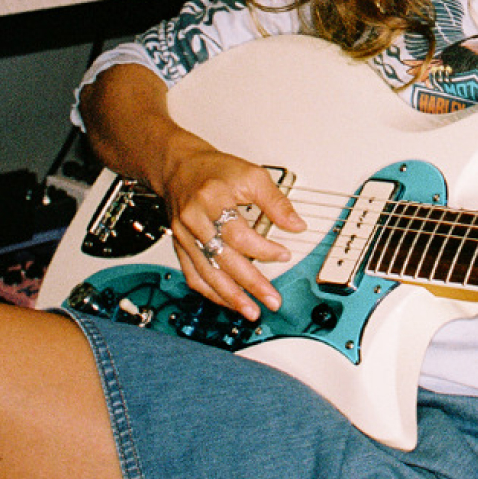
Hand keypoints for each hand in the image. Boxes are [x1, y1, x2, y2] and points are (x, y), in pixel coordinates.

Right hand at [161, 143, 305, 320]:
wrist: (180, 167)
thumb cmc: (215, 170)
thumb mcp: (251, 175)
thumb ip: (276, 201)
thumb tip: (296, 225)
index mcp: (212, 199)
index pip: (238, 234)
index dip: (263, 249)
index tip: (284, 254)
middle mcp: (194, 220)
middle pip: (223, 259)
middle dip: (250, 283)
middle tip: (272, 299)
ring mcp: (184, 236)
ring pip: (207, 273)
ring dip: (231, 297)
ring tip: (252, 310)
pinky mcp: (180, 247)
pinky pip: (194, 276)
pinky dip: (211, 292)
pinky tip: (228, 301)